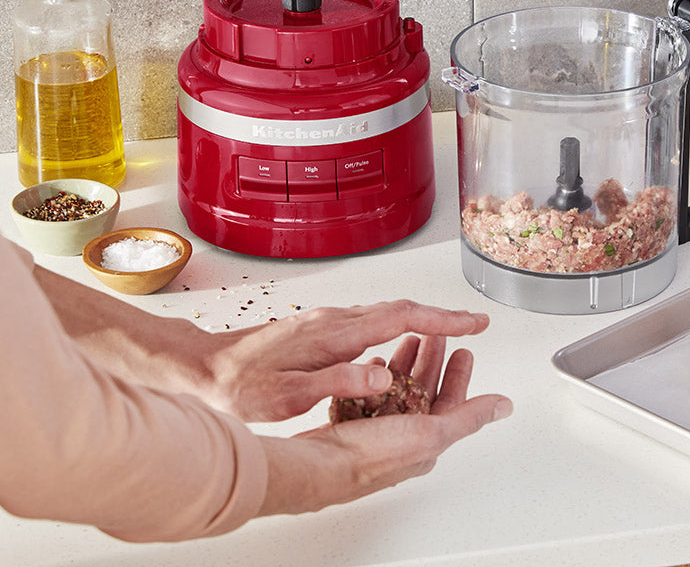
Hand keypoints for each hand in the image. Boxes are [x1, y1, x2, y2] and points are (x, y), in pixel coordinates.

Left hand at [200, 299, 491, 422]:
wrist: (200, 369)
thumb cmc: (238, 387)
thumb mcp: (287, 397)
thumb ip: (337, 384)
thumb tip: (383, 379)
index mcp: (335, 333)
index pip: (403, 318)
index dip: (444, 319)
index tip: (474, 322)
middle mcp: (335, 319)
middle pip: (401, 308)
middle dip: (443, 315)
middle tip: (474, 324)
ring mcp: (326, 320)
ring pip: (386, 311)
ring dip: (421, 318)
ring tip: (448, 330)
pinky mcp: (319, 327)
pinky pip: (370, 319)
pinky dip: (397, 323)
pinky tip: (399, 337)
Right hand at [257, 336, 512, 515]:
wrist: (315, 465)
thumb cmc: (369, 455)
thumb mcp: (431, 431)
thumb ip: (469, 416)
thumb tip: (503, 407)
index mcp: (425, 440)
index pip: (451, 401)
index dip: (459, 373)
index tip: (464, 350)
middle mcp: (402, 438)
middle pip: (423, 391)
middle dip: (431, 361)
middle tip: (435, 337)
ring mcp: (375, 432)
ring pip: (396, 391)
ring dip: (404, 366)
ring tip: (408, 342)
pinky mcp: (351, 427)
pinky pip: (367, 398)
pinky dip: (374, 378)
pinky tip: (374, 365)